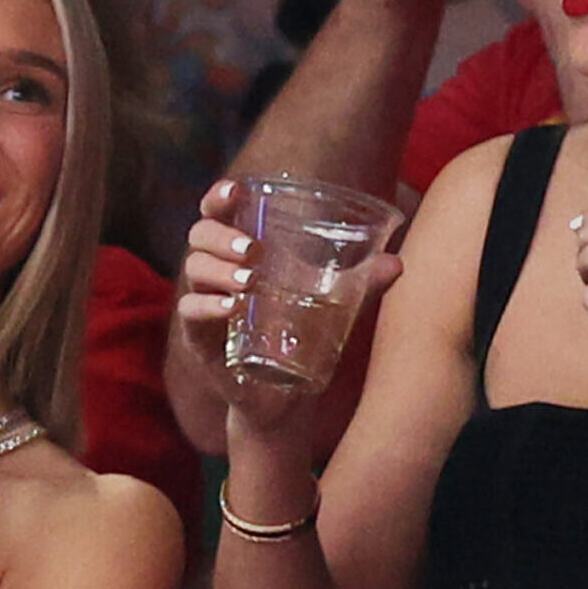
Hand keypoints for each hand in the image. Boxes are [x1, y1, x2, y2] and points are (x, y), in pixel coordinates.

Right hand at [176, 180, 400, 447]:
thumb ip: (362, 284)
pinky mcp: (198, 340)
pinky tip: (231, 307)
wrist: (282, 397)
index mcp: (239, 252)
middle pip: (199, 235)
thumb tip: (397, 263)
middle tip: (253, 249)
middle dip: (222, 235)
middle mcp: (216, 272)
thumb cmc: (300, 335)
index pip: (218, 213)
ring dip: (218, 270)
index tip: (235, 191)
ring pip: (194, 270)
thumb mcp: (332, 305)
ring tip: (249, 281)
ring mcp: (203, 304)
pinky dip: (207, 307)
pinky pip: (190, 314)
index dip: (219, 196)